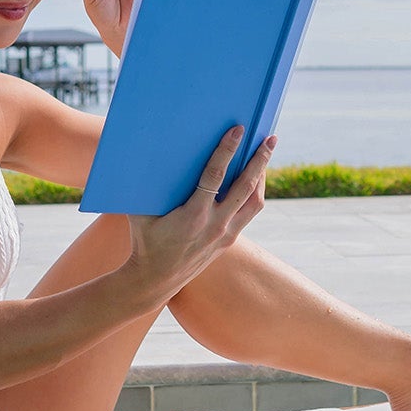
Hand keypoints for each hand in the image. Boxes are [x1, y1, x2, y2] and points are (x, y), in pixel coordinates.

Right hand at [126, 126, 274, 299]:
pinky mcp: (229, 240)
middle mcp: (215, 225)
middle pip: (246, 186)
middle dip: (259, 159)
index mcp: (193, 216)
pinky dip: (255, 193)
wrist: (156, 279)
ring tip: (266, 154)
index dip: (227, 151)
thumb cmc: (145, 241)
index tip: (238, 130)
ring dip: (262, 176)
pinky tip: (255, 179)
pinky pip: (249, 213)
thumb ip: (146, 188)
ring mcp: (226, 234)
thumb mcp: (140, 214)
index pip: (215, 176)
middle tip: (270, 137)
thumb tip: (141, 156)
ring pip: (255, 202)